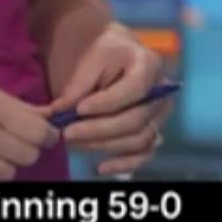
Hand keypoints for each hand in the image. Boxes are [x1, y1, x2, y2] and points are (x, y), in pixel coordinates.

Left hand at [42, 27, 173, 175]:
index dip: (106, 103)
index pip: (133, 90)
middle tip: (68, 132)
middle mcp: (162, 93)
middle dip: (99, 129)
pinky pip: (144, 155)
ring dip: (104, 146)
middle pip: (135, 120)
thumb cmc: (102, 53)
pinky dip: (123, 165)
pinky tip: (99, 168)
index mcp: (149, 65)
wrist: (113, 56)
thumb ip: (77, 85)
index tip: (78, 109)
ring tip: (74, 142)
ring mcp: (160, 115)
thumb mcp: (89, 60)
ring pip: (138, 140)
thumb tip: (59, 112)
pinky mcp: (153, 132)